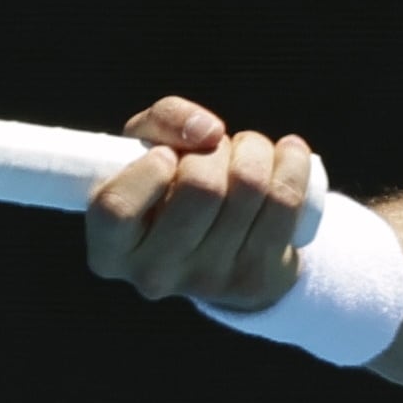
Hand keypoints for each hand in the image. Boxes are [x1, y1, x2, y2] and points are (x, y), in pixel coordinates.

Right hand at [82, 97, 315, 307]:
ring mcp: (208, 281)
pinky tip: (287, 153)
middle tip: (214, 150)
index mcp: (110, 250)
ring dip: (253, 149)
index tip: (165, 156)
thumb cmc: (171, 187)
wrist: (224, 249)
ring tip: (246, 153)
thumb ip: (161, 121)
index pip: (116, 208)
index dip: (148, 169)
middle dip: (214, 149)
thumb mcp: (146, 148)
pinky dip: (292, 161)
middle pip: (201, 187)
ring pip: (248, 186)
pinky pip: (286, 200)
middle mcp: (154, 274)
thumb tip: (209, 131)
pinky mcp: (256, 278)